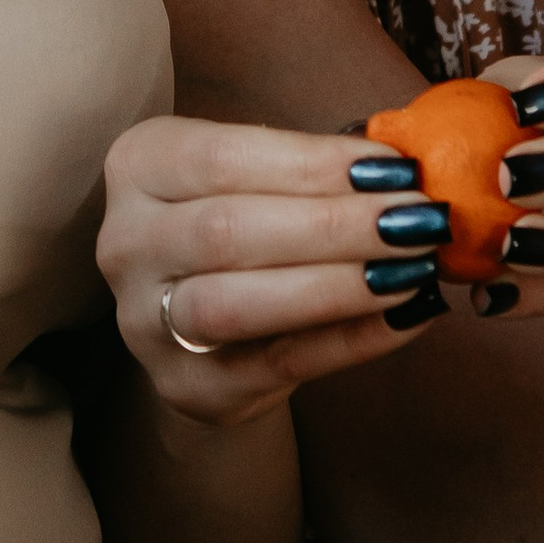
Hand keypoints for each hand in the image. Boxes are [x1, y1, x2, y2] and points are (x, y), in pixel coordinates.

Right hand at [100, 116, 445, 426]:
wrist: (201, 328)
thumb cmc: (245, 226)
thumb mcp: (256, 177)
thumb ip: (314, 168)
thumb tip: (404, 164)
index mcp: (139, 166)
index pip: (222, 158)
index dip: (312, 163)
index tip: (394, 166)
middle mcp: (125, 241)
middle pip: (227, 231)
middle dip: (334, 225)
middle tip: (418, 219)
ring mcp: (144, 321)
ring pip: (237, 304)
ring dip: (337, 285)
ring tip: (414, 267)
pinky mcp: (187, 384)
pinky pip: (279, 362)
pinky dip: (352, 339)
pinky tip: (408, 313)